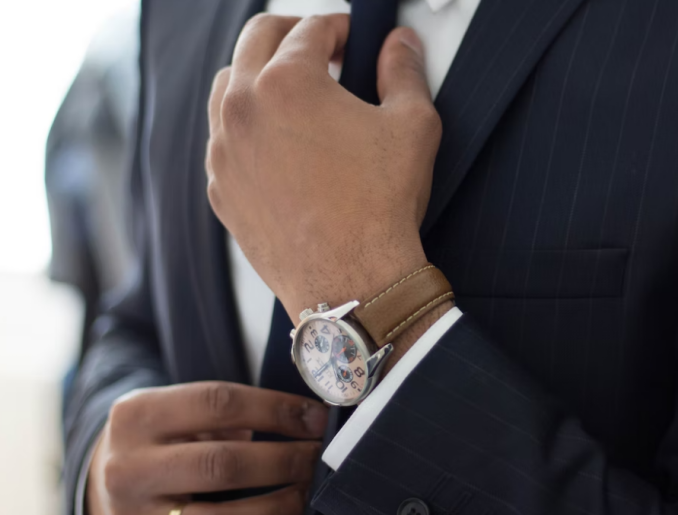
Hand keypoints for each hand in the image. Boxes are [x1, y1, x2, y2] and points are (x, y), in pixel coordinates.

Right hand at [86, 382, 327, 514]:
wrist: (103, 486)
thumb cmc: (158, 440)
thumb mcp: (174, 411)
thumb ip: (224, 412)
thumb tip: (302, 420)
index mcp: (137, 415)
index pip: (218, 403)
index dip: (276, 409)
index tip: (315, 417)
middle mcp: (129, 467)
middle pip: (223, 463)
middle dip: (284, 459)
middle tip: (320, 454)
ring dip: (279, 502)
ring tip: (309, 487)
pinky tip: (285, 514)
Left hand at [205, 14, 441, 323]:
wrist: (352, 281)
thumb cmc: (380, 207)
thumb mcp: (412, 125)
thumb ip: (404, 71)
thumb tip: (400, 45)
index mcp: (287, 82)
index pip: (310, 28)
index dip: (340, 26)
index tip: (352, 37)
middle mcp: (243, 110)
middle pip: (256, 39)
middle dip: (292, 34)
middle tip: (321, 50)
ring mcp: (224, 152)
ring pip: (228, 86)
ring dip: (259, 75)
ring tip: (293, 93)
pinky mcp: (220, 189)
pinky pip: (222, 140)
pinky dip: (245, 127)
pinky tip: (277, 143)